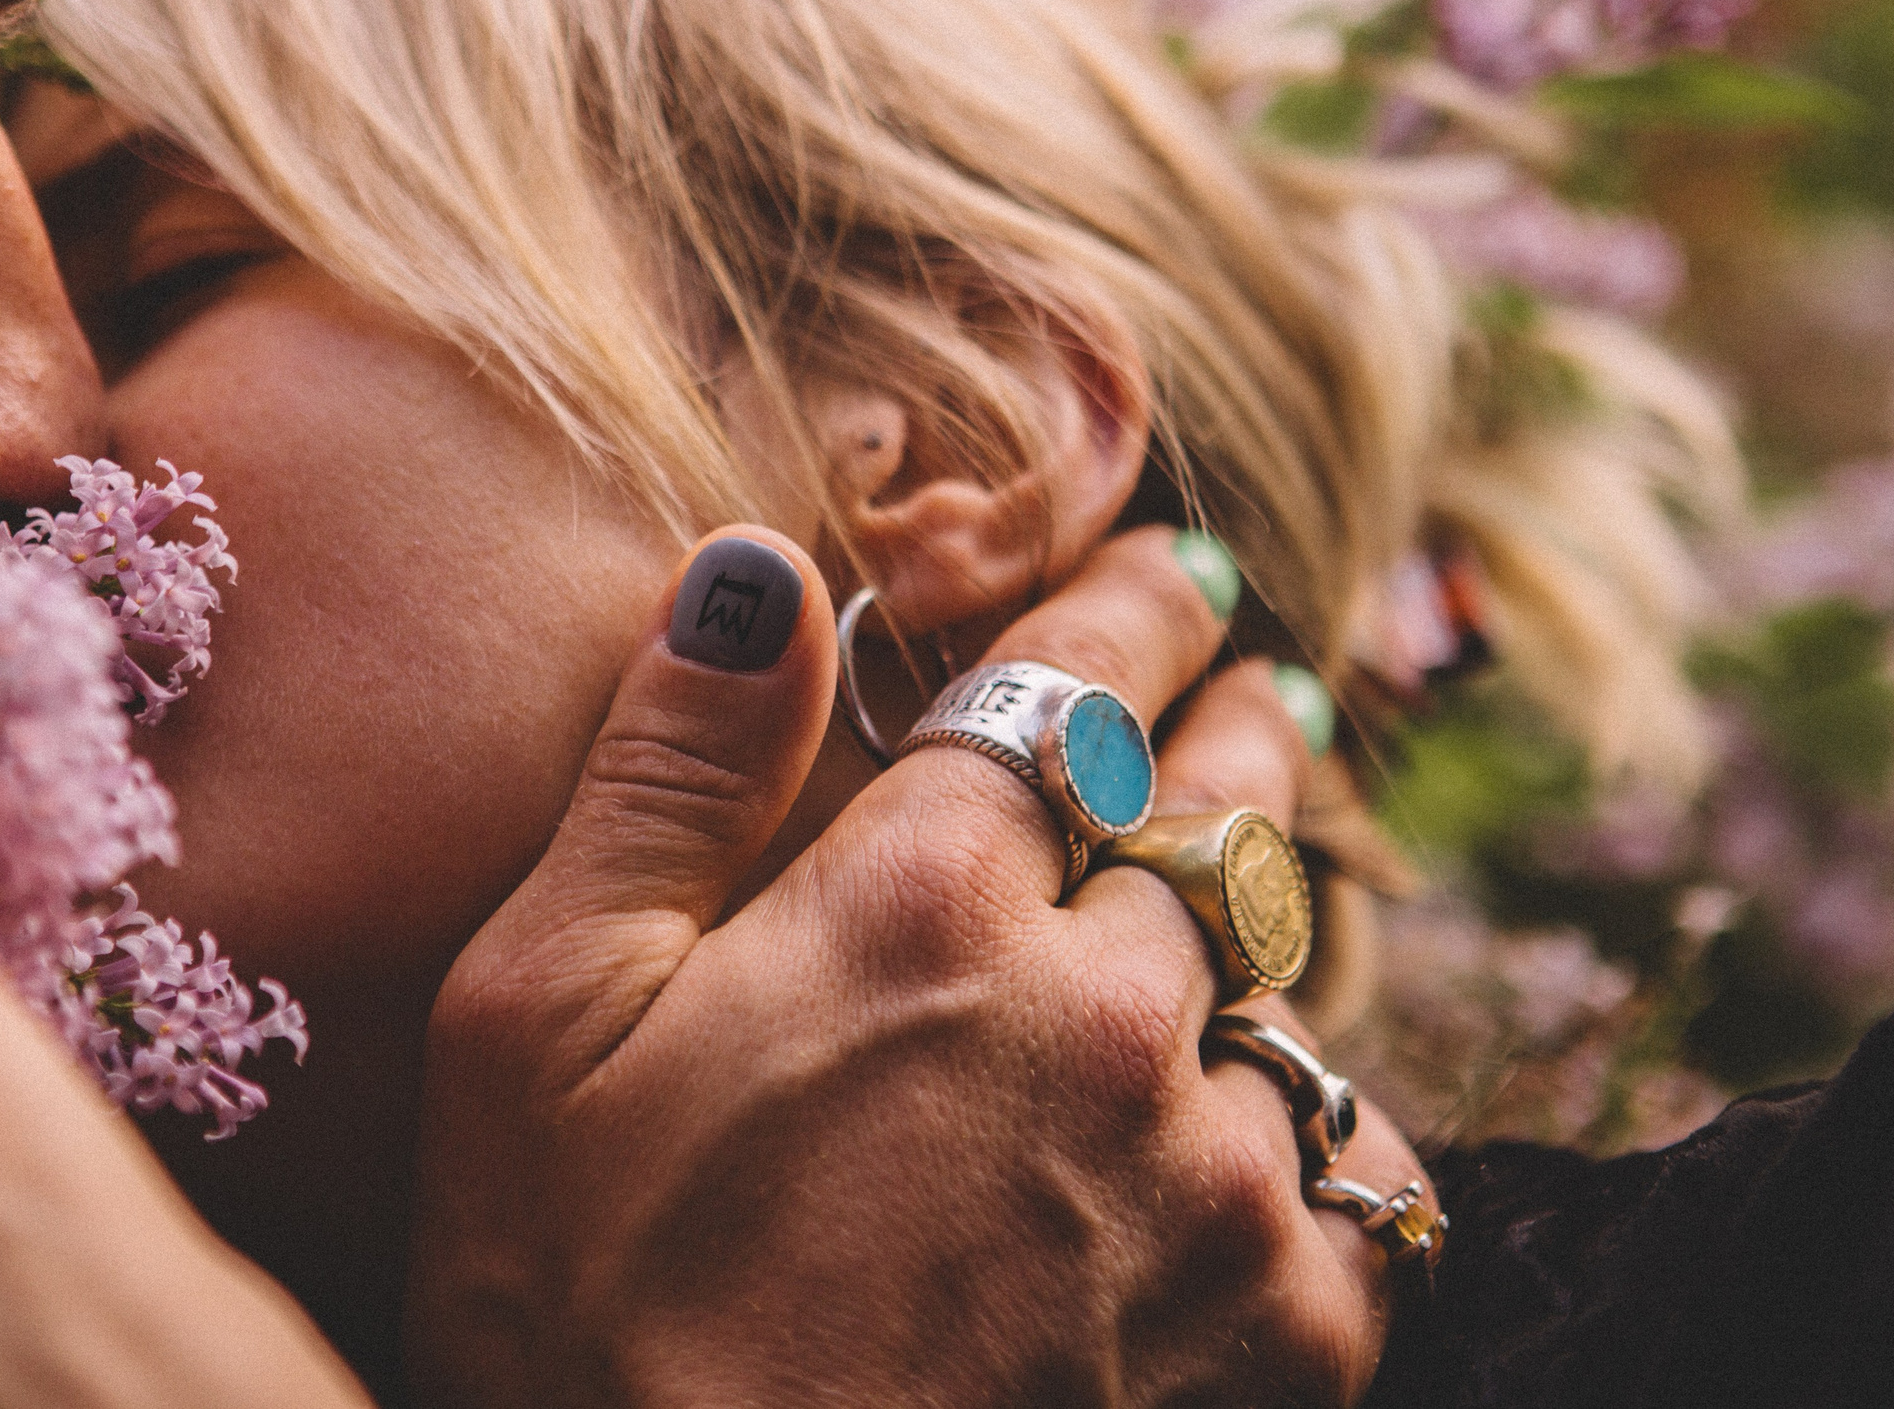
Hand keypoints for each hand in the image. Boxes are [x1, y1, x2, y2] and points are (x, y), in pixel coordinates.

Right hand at [408, 524, 1423, 1407]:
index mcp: (919, 905)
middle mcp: (1099, 1012)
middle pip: (1223, 813)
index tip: (1177, 573)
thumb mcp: (539, 1020)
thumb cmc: (582, 1316)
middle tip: (1257, 697)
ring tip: (1242, 935)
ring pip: (1295, 997)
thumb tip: (761, 562)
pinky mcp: (1285, 1335)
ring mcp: (1211, 1178)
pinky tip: (1252, 1146)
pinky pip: (1354, 1179)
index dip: (1136, 609)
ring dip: (1263, 956)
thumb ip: (670, 772)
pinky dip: (1307, 1143)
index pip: (1080, 685)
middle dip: (1236, 736)